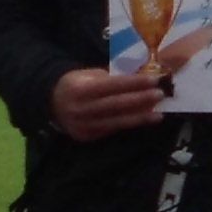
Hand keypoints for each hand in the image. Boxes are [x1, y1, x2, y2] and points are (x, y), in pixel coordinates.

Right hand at [50, 64, 172, 142]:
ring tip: (158, 114)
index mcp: (81, 89)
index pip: (113, 86)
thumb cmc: (75, 84)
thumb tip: (138, 81)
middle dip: (141, 100)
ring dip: (140, 117)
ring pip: (117, 122)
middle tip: (160, 95)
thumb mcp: (88, 75)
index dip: (135, 83)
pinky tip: (142, 120)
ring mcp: (84, 125)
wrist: (51, 103)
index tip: (154, 80)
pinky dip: (129, 125)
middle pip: (116, 105)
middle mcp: (82, 109)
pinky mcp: (87, 136)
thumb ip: (110, 79)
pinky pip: (112, 130)